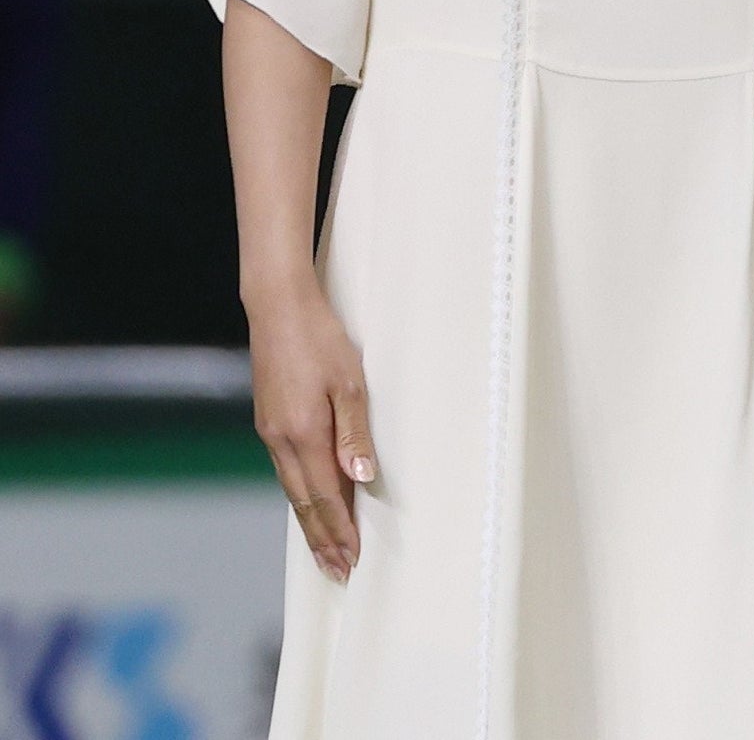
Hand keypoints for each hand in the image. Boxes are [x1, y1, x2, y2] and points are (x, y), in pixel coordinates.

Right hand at [247, 277, 377, 584]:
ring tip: (325, 550)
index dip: (339, 531)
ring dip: (310, 522)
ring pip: (292, 489)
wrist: (278, 306)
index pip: (325, 497)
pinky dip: (300, 496)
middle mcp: (281, 439)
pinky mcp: (268, 420)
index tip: (352, 559)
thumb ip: (355, 433)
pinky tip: (309, 503)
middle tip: (338, 572)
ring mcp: (270, 430)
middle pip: (304, 503)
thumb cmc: (320, 339)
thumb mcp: (350, 383)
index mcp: (303, 433)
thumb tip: (360, 479)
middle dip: (323, 540)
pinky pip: (285, 470)